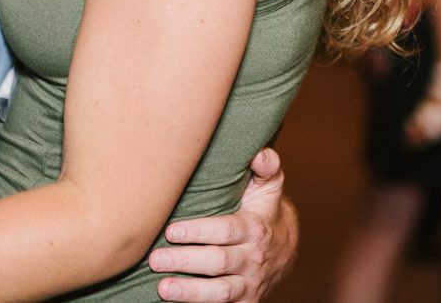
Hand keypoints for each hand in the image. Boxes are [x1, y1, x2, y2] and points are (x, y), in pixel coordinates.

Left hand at [149, 148, 297, 300]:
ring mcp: (249, 284)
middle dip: (186, 261)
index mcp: (255, 228)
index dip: (198, 232)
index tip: (171, 231)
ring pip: (220, 292)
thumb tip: (260, 152)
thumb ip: (266, 168)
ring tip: (163, 288)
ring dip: (191, 292)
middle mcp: (253, 259)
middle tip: (155, 259)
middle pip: (218, 262)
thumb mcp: (269, 188)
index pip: (226, 231)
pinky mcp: (244, 302)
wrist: (285, 250)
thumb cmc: (264, 211)